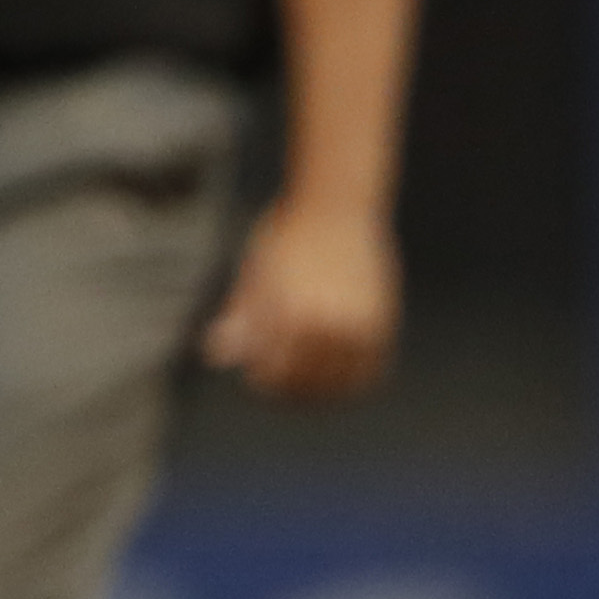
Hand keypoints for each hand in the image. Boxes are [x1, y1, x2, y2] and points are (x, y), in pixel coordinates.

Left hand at [203, 200, 400, 400]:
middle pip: (304, 384)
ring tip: (306, 385)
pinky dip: (352, 384)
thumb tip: (215, 358)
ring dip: (321, 393)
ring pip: (338, 386)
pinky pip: (369, 374)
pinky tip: (336, 379)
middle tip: (281, 389)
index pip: (271, 374)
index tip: (257, 379)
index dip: (262, 382)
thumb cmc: (286, 236)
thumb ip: (240, 318)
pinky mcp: (383, 325)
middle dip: (288, 391)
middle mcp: (325, 323)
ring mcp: (358, 326)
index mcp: (286, 313)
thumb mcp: (253, 273)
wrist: (337, 205)